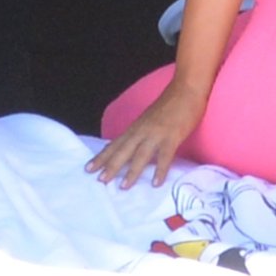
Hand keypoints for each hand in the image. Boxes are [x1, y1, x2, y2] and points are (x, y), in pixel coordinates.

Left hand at [86, 78, 206, 188]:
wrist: (186, 88)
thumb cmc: (171, 103)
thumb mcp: (149, 118)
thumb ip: (142, 132)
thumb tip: (134, 147)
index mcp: (136, 126)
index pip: (115, 143)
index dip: (102, 156)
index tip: (88, 168)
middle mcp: (142, 130)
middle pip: (123, 150)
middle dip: (111, 165)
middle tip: (100, 180)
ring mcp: (157, 134)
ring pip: (141, 155)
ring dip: (132, 171)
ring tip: (123, 186)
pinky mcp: (172, 136)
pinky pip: (165, 156)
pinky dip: (160, 170)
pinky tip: (156, 183)